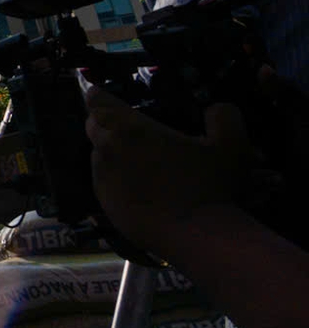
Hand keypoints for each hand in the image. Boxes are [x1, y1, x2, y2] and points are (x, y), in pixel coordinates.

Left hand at [85, 84, 249, 258]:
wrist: (196, 235)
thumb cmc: (209, 184)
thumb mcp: (232, 144)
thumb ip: (224, 116)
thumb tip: (216, 108)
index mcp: (128, 129)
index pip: (97, 102)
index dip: (98, 96)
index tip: (99, 92)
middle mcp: (107, 151)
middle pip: (94, 127)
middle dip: (106, 124)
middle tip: (129, 129)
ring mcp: (102, 180)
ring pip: (99, 157)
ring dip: (113, 154)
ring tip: (140, 161)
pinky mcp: (105, 205)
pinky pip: (106, 185)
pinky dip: (118, 181)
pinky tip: (142, 188)